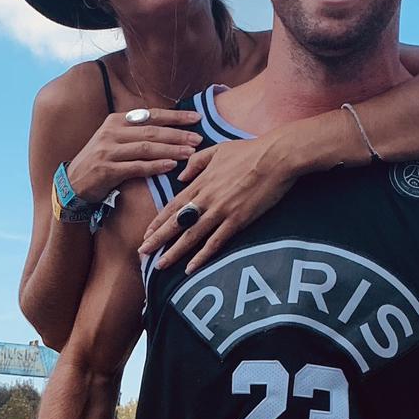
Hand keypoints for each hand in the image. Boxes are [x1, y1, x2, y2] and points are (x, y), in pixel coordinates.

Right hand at [65, 109, 201, 205]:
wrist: (72, 184)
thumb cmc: (99, 163)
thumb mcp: (114, 141)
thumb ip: (136, 134)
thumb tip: (167, 130)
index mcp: (116, 121)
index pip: (151, 115)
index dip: (175, 116)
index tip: (196, 118)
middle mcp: (111, 132)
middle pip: (151, 131)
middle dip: (178, 134)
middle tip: (198, 138)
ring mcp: (108, 151)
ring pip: (146, 148)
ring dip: (170, 150)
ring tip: (189, 153)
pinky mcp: (106, 170)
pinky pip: (136, 167)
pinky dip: (155, 167)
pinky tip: (170, 167)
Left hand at [139, 133, 296, 273]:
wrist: (276, 156)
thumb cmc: (250, 151)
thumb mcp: (218, 150)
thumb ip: (196, 162)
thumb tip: (181, 176)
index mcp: (201, 182)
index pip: (173, 206)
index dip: (158, 221)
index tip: (146, 234)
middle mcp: (206, 198)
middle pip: (176, 223)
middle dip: (157, 240)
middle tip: (142, 254)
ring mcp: (221, 211)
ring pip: (191, 236)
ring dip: (173, 252)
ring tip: (160, 265)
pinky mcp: (237, 220)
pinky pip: (215, 242)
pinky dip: (202, 256)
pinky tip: (190, 268)